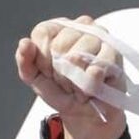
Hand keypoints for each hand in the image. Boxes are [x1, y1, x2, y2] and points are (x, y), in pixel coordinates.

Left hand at [16, 15, 125, 138]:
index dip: (42, 59)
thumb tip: (24, 43)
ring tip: (78, 84)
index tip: (48, 71)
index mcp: (58, 28)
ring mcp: (100, 36)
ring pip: (77, 57)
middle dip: (58, 73)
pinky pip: (95, 69)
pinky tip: (91, 88)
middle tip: (66, 81)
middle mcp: (80, 25)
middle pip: (59, 46)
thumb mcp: (35, 78)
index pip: (42, 33)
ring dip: (74, 82)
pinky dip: (89, 86)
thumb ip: (25, 61)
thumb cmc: (61, 91)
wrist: (84, 113)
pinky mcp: (114, 52)